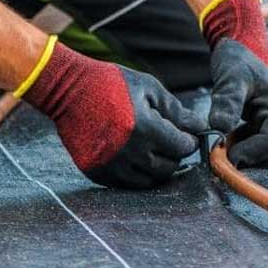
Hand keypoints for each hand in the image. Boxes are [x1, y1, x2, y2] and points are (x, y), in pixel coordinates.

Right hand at [24, 41, 205, 188]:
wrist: (68, 90)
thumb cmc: (112, 83)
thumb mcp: (148, 88)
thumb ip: (175, 110)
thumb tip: (198, 126)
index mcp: (145, 128)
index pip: (181, 148)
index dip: (189, 142)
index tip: (188, 136)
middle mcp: (128, 152)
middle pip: (167, 168)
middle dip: (175, 156)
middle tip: (172, 143)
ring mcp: (111, 165)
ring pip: (148, 181)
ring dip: (157, 168)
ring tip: (155, 150)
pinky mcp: (96, 172)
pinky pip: (125, 184)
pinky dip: (136, 174)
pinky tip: (136, 157)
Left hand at [207, 40, 267, 168]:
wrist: (240, 54)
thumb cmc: (238, 62)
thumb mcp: (231, 77)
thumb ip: (227, 102)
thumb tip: (218, 130)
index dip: (250, 152)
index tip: (225, 154)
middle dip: (247, 160)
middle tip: (221, 154)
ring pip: (266, 159)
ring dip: (244, 158)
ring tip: (224, 144)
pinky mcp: (264, 134)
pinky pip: (258, 154)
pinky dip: (242, 153)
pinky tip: (228, 141)